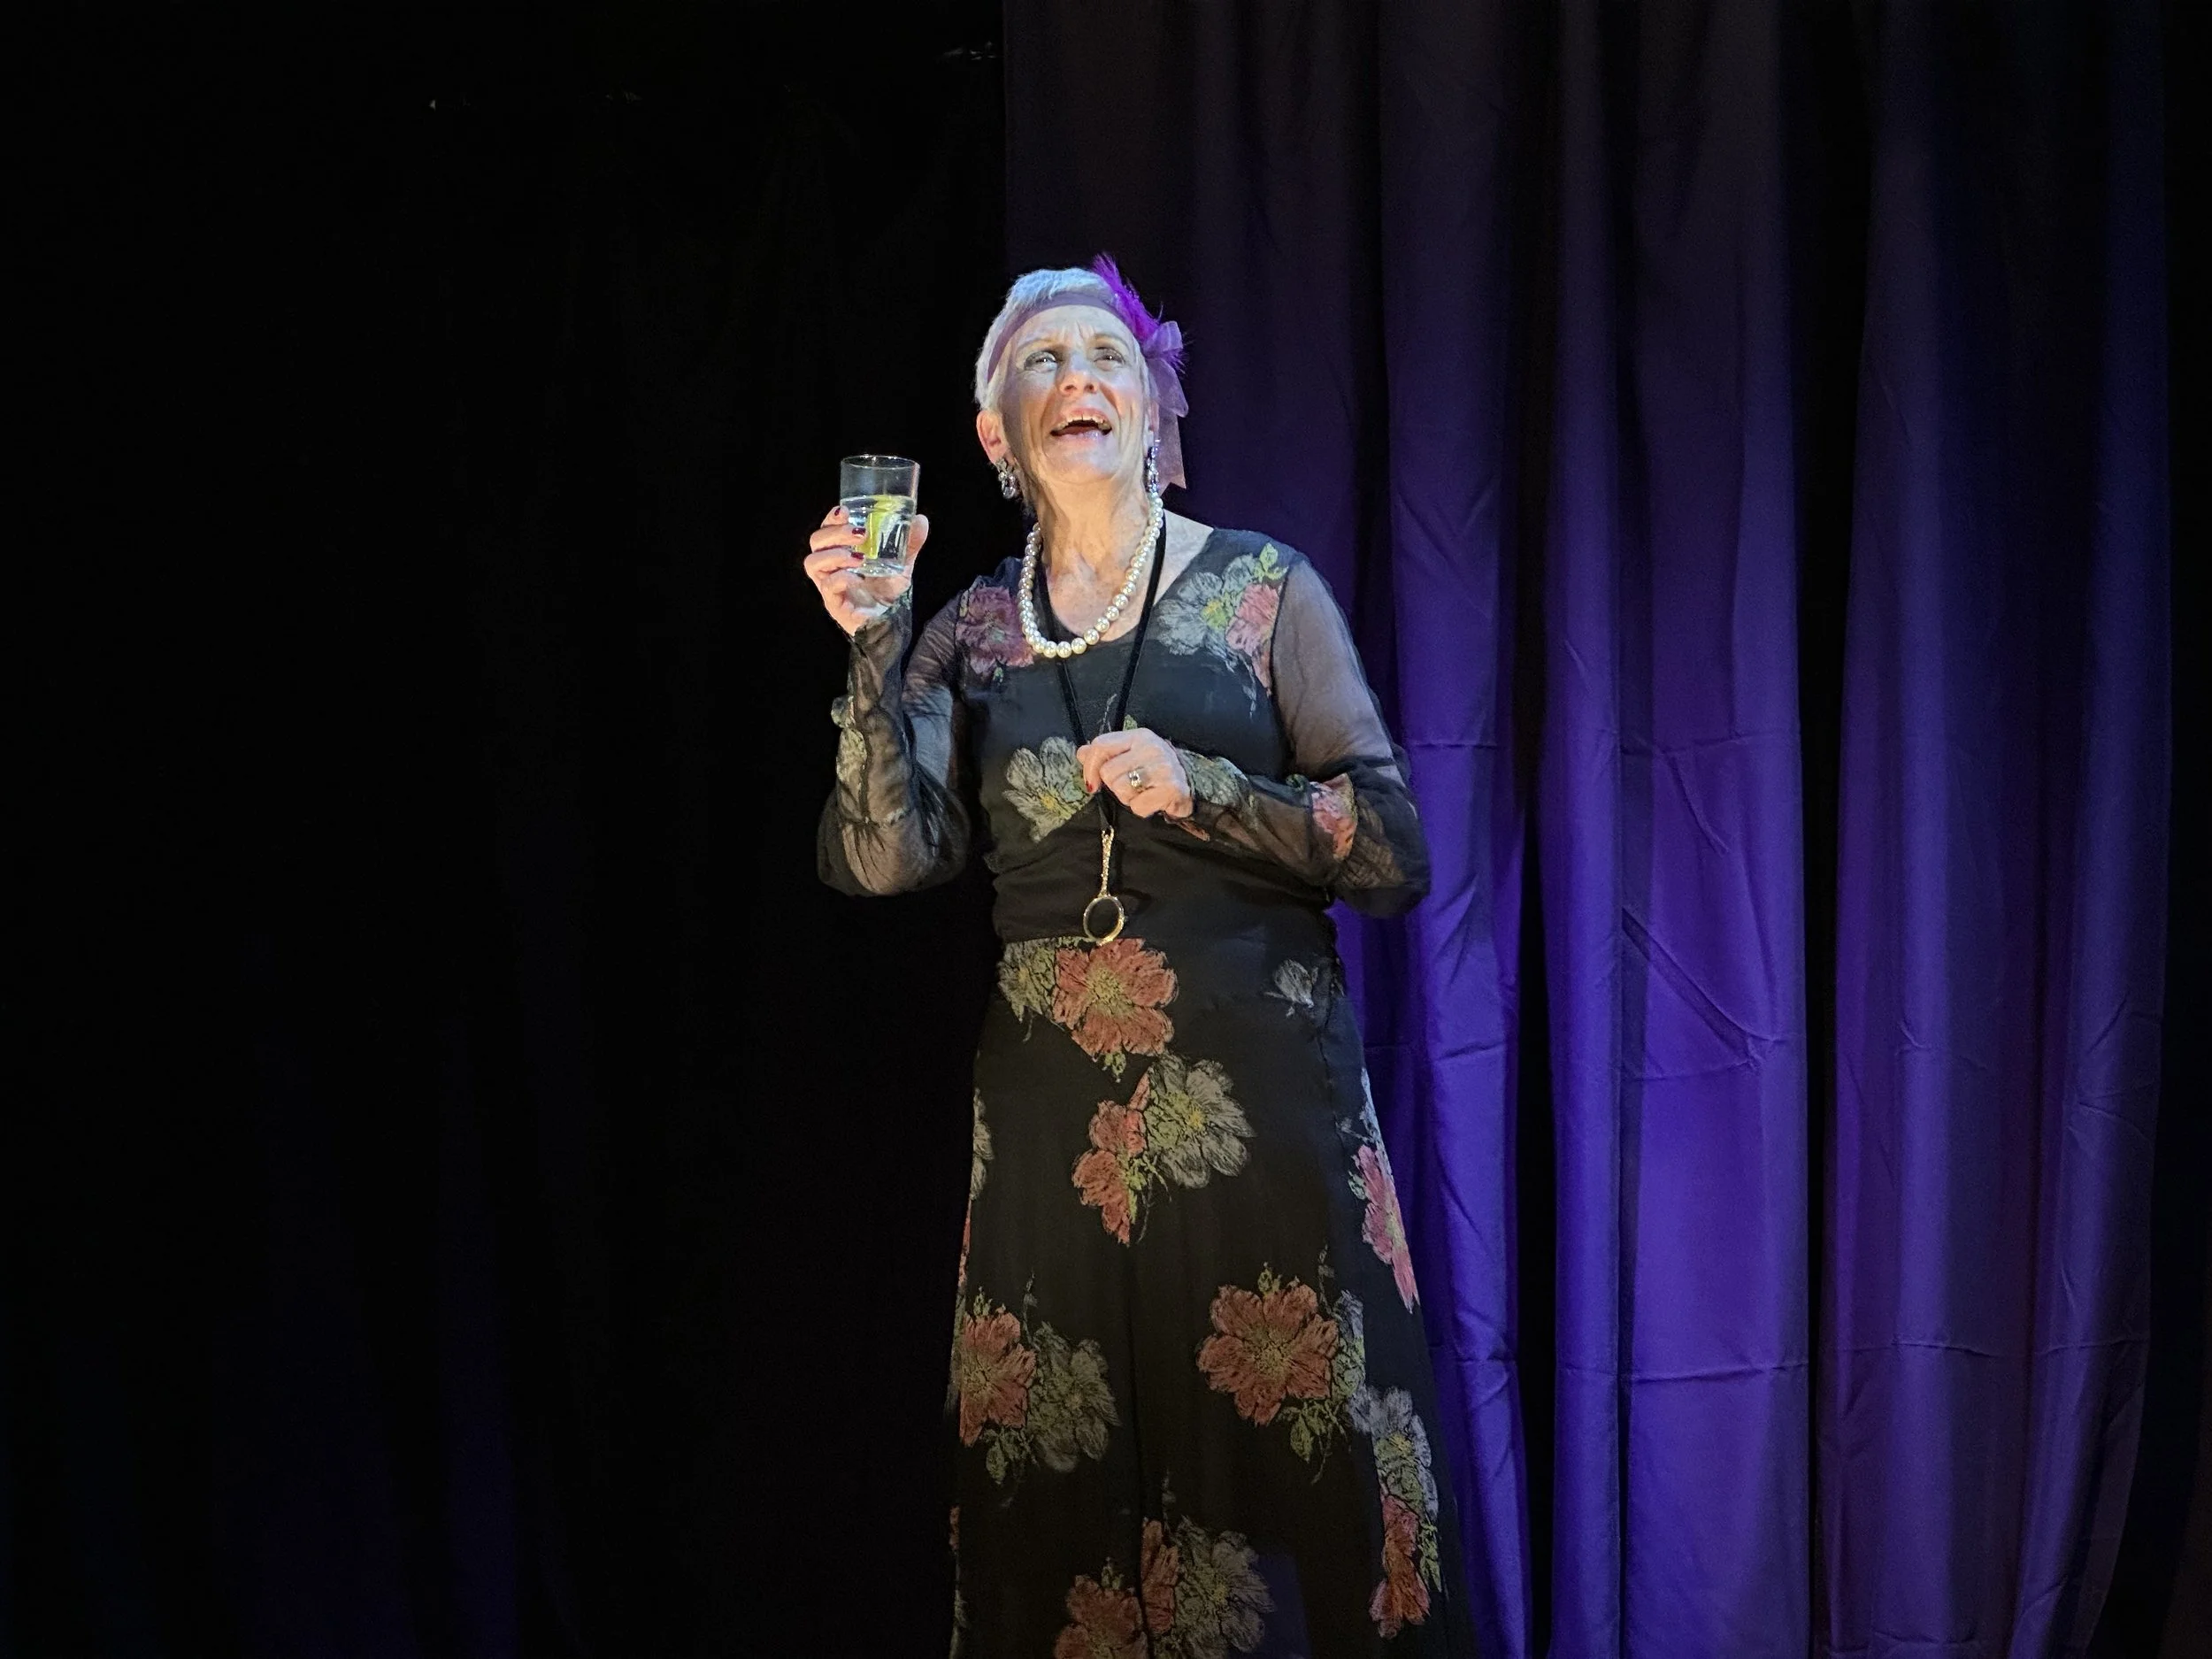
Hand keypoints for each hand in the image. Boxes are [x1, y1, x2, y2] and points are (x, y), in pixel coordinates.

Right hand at [804, 505, 929, 635]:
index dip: (831, 519)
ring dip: (835, 554)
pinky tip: (858, 577)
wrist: (890, 625)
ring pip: (813, 563)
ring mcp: (830, 587)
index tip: (845, 510)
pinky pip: (828, 587)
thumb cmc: (887, 593)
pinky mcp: (835, 604)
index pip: (826, 530)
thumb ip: (910, 543)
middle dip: (834, 533)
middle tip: (859, 533)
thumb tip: (921, 519)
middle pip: (815, 543)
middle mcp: (830, 568)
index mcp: (840, 554)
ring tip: (858, 557)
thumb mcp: (901, 564)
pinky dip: (842, 578)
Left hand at [1078, 728, 1191, 819]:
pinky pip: (1138, 806)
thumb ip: (1105, 753)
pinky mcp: (1171, 789)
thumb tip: (1081, 753)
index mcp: (1138, 736)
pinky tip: (1152, 801)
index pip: (1100, 746)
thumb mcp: (1131, 754)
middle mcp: (1151, 748)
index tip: (1092, 784)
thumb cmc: (1155, 770)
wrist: (1192, 783)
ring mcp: (1163, 768)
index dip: (1089, 768)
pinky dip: (1142, 809)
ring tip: (1142, 792)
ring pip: (1121, 789)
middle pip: (1108, 772)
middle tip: (1132, 785)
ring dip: (1128, 798)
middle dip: (1115, 785)